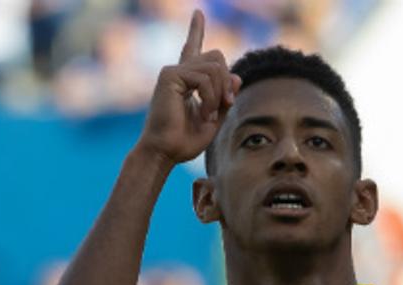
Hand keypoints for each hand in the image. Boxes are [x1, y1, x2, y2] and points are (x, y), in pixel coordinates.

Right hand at [136, 9, 241, 166]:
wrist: (164, 153)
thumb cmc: (184, 142)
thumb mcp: (214, 119)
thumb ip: (225, 98)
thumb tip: (237, 76)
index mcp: (186, 80)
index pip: (193, 48)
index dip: (196, 29)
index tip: (198, 12)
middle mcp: (178, 71)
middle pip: (218, 57)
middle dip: (227, 81)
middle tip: (225, 104)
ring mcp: (173, 71)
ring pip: (216, 67)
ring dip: (219, 95)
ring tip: (208, 116)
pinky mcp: (170, 75)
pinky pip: (206, 78)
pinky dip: (211, 98)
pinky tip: (203, 114)